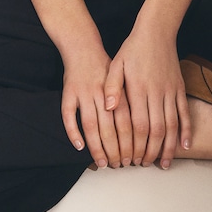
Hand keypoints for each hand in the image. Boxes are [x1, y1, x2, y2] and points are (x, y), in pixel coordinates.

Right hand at [60, 43, 132, 168]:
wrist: (83, 46)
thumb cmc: (106, 66)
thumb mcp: (124, 78)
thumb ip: (131, 101)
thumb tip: (143, 129)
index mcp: (118, 89)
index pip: (126, 122)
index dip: (130, 143)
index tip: (133, 158)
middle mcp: (101, 92)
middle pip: (110, 127)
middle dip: (116, 150)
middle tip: (119, 165)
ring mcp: (83, 93)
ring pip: (91, 125)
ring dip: (97, 147)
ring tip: (103, 162)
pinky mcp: (68, 93)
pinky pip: (68, 116)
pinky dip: (73, 132)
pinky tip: (79, 147)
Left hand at [104, 26, 190, 168]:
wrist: (156, 31)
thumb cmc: (133, 48)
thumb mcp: (115, 64)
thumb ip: (111, 86)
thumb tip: (108, 108)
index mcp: (138, 89)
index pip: (139, 125)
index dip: (137, 146)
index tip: (132, 158)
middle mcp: (156, 92)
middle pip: (156, 130)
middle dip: (150, 151)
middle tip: (144, 165)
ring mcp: (170, 91)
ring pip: (172, 125)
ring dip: (168, 147)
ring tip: (163, 164)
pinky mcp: (179, 88)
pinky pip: (184, 112)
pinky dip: (186, 130)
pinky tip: (185, 145)